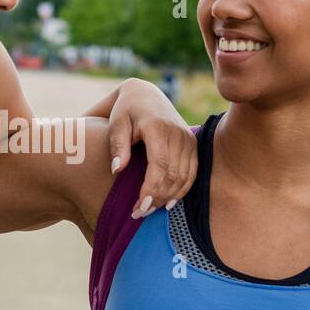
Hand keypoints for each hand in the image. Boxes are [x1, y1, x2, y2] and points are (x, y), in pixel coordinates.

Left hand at [108, 78, 196, 218]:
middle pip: (173, 175)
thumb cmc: (125, 111)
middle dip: (157, 198)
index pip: (160, 165)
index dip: (151, 189)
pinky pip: (192, 173)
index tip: (139, 208)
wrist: (145, 95)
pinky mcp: (193, 144)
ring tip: (149, 211)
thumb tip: (118, 170)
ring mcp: (188, 139)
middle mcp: (178, 134)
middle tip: (139, 214)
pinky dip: (182, 190)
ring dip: (168, 197)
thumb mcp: (116, 124)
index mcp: (158, 128)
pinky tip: (168, 203)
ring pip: (184, 177)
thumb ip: (117, 146)